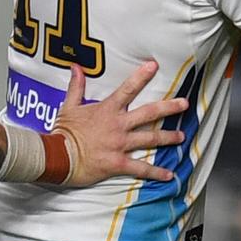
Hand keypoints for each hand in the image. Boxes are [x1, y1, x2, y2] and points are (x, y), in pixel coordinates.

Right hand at [53, 61, 187, 186]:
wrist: (55, 157)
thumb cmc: (62, 132)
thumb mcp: (68, 106)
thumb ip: (76, 87)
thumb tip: (76, 67)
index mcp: (107, 110)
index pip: (127, 89)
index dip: (141, 76)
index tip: (154, 66)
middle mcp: (118, 125)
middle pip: (149, 113)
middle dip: (169, 107)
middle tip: (185, 104)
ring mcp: (120, 144)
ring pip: (150, 139)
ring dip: (168, 138)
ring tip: (182, 136)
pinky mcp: (118, 163)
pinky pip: (141, 168)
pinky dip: (156, 172)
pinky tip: (169, 174)